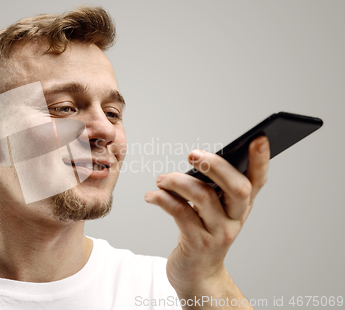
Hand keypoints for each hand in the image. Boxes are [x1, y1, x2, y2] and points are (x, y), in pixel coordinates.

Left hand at [145, 136, 269, 303]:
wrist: (197, 275)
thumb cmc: (204, 234)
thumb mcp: (215, 212)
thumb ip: (213, 188)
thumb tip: (199, 159)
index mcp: (242, 207)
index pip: (258, 181)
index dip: (261, 160)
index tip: (260, 138)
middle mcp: (235, 219)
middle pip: (238, 188)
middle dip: (216, 166)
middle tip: (192, 155)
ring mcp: (218, 233)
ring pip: (203, 197)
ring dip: (177, 182)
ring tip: (162, 179)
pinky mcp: (197, 243)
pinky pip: (180, 213)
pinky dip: (163, 199)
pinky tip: (152, 196)